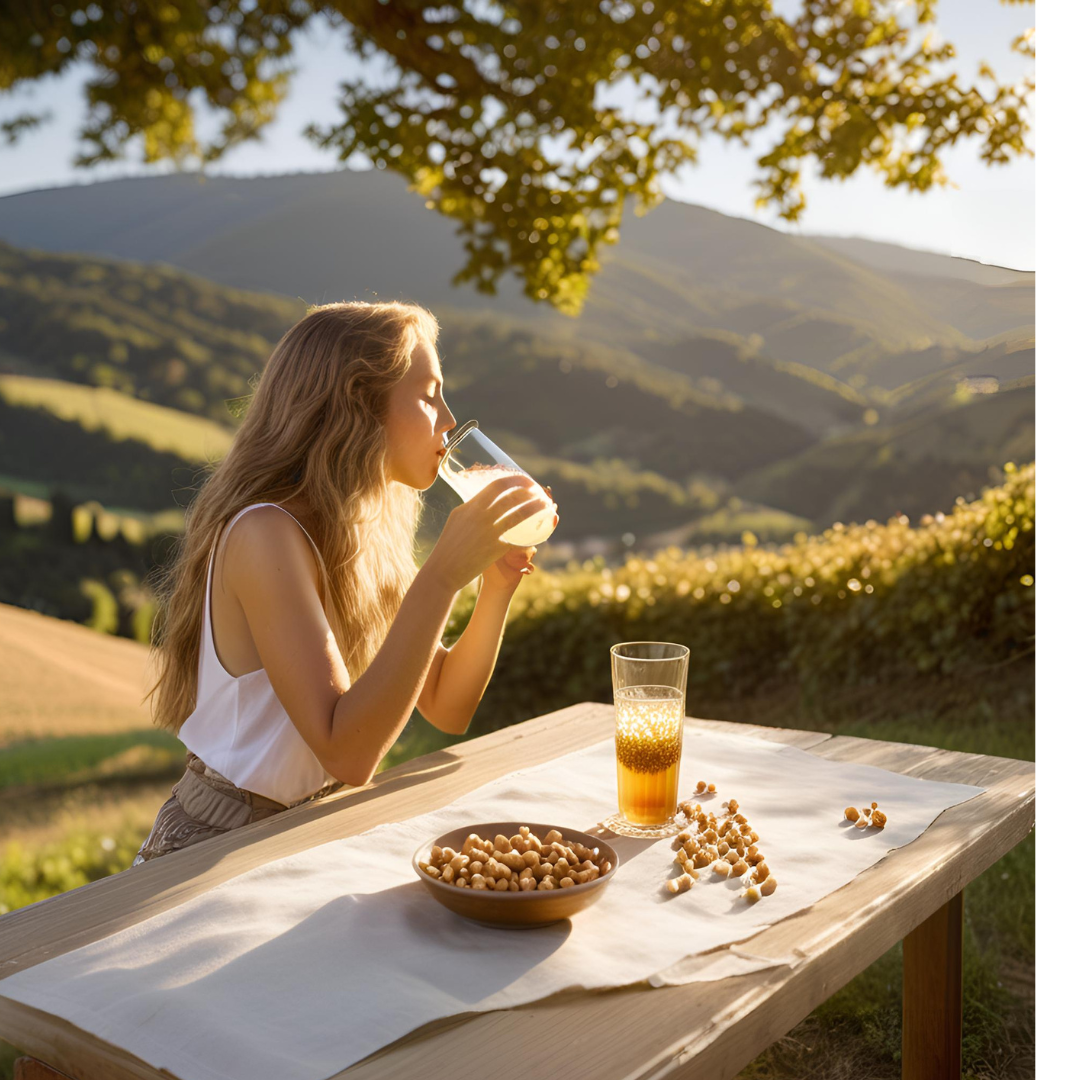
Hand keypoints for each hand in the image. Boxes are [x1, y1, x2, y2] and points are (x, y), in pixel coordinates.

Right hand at [427, 474, 550, 592]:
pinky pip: (518, 537)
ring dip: (536, 508)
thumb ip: (472, 509)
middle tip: (539, 492)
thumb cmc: (449, 546)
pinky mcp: (495, 548)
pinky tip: (539, 530)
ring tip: (546, 506)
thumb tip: (486, 500)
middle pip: (511, 497)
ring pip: (519, 515)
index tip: (526, 480)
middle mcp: (480, 516)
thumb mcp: (458, 520)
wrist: (443, 571)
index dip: (515, 480)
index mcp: (470, 506)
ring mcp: (489, 532)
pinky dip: (531, 532)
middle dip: (529, 491)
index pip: (496, 486)